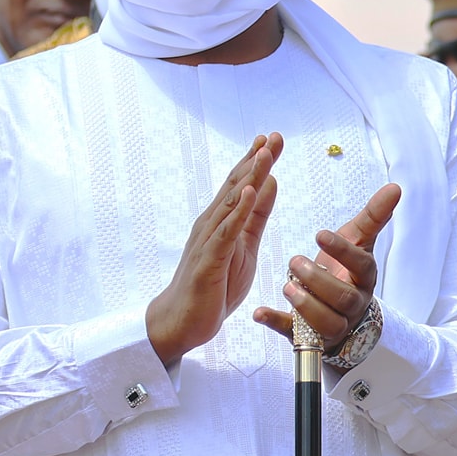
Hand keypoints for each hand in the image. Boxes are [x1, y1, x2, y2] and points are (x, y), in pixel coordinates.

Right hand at [148, 134, 281, 368]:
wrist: (183, 319)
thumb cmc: (214, 285)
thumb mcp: (244, 247)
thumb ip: (256, 217)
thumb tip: (268, 185)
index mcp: (221, 221)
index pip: (241, 185)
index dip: (256, 162)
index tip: (272, 139)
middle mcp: (211, 224)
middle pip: (236, 186)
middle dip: (255, 161)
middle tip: (273, 136)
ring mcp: (208, 240)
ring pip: (232, 203)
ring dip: (249, 178)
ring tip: (264, 155)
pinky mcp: (209, 260)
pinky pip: (226, 232)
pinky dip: (239, 211)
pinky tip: (250, 193)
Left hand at [254, 182, 396, 348]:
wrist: (344, 313)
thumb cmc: (346, 271)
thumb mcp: (357, 243)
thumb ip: (373, 217)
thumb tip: (395, 188)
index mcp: (363, 279)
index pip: (362, 266)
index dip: (343, 251)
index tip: (319, 234)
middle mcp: (352, 305)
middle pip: (343, 298)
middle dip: (319, 280)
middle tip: (296, 261)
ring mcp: (332, 324)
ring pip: (325, 323)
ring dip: (304, 304)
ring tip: (286, 285)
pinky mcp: (309, 338)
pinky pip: (293, 335)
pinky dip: (275, 323)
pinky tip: (259, 312)